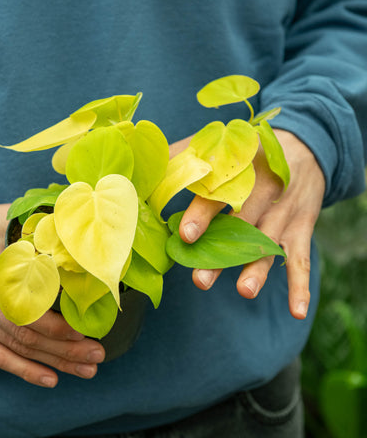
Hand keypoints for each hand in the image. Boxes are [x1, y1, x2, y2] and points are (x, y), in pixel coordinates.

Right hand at [0, 204, 104, 387]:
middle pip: (22, 329)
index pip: (21, 299)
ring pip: (14, 346)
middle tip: (96, 354)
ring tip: (86, 369)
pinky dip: (23, 370)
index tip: (82, 329)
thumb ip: (35, 224)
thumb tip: (79, 228)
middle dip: (63, 347)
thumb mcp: (1, 216)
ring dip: (53, 361)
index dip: (52, 320)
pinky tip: (50, 377)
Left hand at [172, 130, 324, 318]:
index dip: (203, 213)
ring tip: (244, 291)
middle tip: (201, 279)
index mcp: (244, 170)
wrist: (306, 146)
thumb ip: (189, 157)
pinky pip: (302, 259)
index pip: (221, 193)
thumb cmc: (253, 152)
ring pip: (270, 244)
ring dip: (258, 270)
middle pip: (243, 225)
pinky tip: (297, 311)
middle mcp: (268, 190)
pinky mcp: (302, 227)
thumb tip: (151, 167)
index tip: (187, 235)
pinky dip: (301, 286)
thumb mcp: (227, 146)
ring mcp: (286, 212)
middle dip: (223, 253)